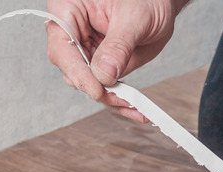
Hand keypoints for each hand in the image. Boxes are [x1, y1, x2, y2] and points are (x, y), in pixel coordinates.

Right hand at [46, 0, 185, 121]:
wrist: (160, 2)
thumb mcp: (135, 17)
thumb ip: (118, 45)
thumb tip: (103, 75)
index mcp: (69, 9)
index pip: (62, 45)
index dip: (77, 71)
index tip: (96, 90)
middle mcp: (72, 31)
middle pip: (72, 69)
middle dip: (96, 89)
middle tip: (121, 99)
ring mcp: (85, 50)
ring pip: (88, 83)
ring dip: (110, 99)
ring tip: (134, 106)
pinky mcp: (100, 64)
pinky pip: (105, 86)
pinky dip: (120, 100)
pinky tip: (136, 110)